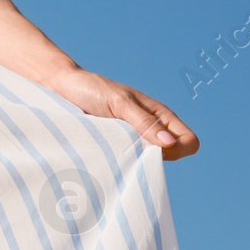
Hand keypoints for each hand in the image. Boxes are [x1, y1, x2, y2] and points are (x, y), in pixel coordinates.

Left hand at [41, 66, 199, 159]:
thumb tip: (169, 143)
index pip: (188, 142)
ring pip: (148, 161)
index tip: (150, 146)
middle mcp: (150, 129)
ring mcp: (132, 138)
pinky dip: (121, 163)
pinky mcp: (114, 146)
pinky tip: (106, 158)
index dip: (177, 149)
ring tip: (113, 152)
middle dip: (155, 158)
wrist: (60, 87)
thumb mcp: (118, 103)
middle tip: (127, 149)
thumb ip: (143, 122)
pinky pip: (127, 162)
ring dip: (136, 161)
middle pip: (172, 156)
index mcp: (159, 116)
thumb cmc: (91, 89)